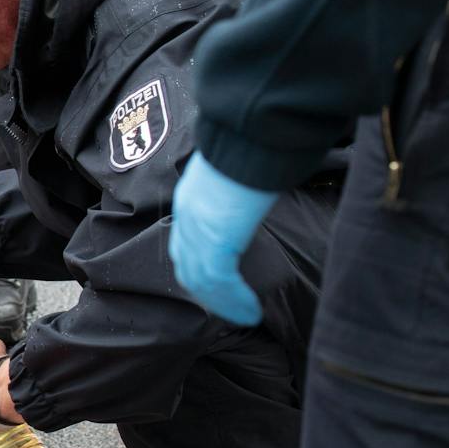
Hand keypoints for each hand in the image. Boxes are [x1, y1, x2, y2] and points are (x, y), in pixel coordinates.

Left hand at [169, 153, 277, 326]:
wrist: (253, 130)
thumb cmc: (257, 140)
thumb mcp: (242, 168)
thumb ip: (242, 187)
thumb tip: (262, 190)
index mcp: (193, 196)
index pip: (186, 240)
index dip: (198, 264)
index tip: (217, 282)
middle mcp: (189, 213)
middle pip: (187, 263)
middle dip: (206, 291)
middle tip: (228, 308)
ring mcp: (199, 227)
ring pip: (201, 278)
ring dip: (222, 302)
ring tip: (243, 316)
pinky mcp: (215, 239)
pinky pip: (219, 280)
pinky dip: (234, 299)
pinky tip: (249, 311)